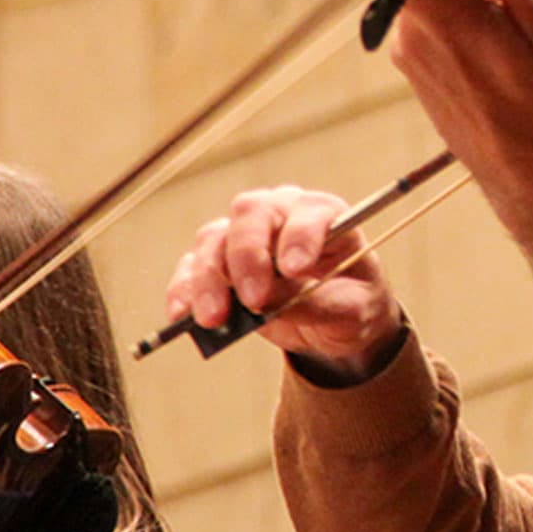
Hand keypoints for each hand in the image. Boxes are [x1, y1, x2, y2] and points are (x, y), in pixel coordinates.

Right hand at [166, 185, 405, 384]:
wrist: (333, 319)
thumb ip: (317, 304)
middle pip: (250, 214)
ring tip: (213, 319)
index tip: (296, 270)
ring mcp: (243, 235)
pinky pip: (191, 268)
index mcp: (321, 214)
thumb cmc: (349, 301)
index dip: (299, 236)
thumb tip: (269, 306)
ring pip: (214, 239)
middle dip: (247, 257)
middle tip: (253, 299)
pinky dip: (183, 291)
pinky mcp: (218, 263)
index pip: (307, 212)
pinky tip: (181, 316)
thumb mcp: (352, 310)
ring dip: (209, 280)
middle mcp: (278, 214)